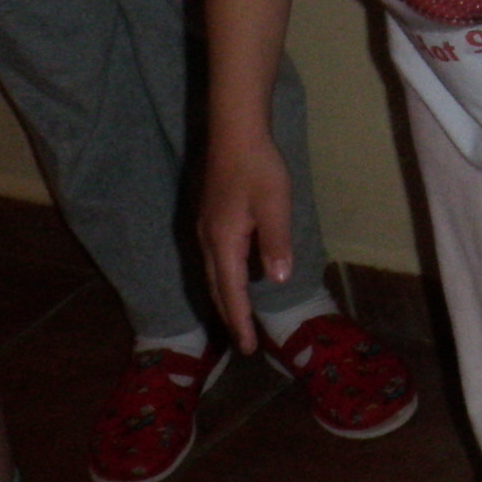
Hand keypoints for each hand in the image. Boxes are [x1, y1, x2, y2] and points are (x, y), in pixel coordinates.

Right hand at [197, 133, 294, 355]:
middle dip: (231, 316)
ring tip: (240, 318)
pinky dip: (225, 278)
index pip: (231, 292)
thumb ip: (275, 244)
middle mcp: (208, 239)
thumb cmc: (259, 168)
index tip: (249, 348)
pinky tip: (237, 278)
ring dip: (226, 298)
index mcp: (223, 242)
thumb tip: (275, 280)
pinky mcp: (210, 217)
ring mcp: (206, 228)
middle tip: (245, 343)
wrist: (235, 133)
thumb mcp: (275, 206)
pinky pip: (216, 259)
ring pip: (215, 274)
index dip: (240, 321)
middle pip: (218, 288)